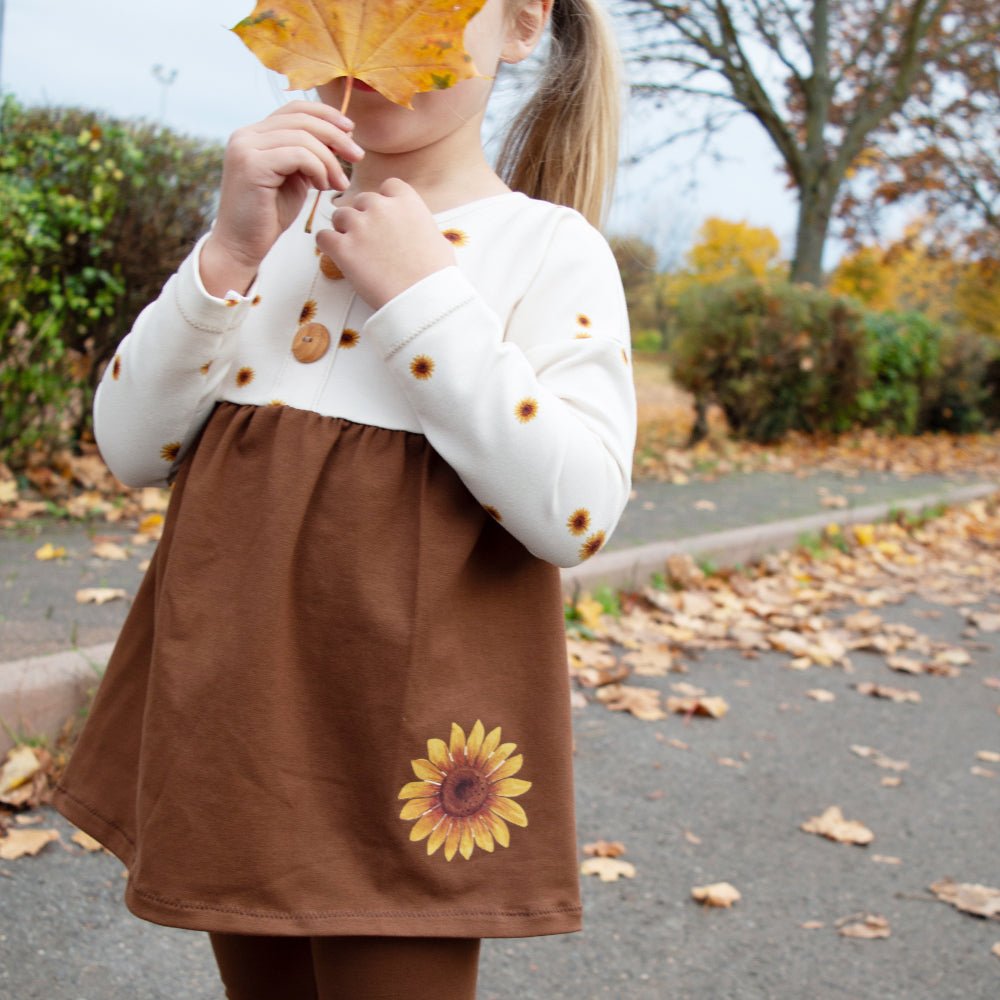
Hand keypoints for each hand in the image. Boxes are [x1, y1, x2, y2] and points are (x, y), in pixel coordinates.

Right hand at [201, 100, 365, 294]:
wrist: (242, 245)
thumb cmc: (269, 216)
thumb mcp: (294, 179)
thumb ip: (309, 156)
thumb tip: (340, 138)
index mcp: (255, 134)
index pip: (295, 108)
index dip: (326, 115)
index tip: (351, 131)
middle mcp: (246, 135)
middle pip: (302, 119)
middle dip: (336, 136)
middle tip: (357, 156)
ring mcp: (245, 148)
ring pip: (303, 137)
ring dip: (330, 160)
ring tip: (339, 184)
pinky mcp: (251, 165)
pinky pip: (298, 155)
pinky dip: (318, 168)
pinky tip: (322, 187)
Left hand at [314, 178, 456, 310]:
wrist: (422, 300)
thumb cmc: (435, 276)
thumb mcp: (438, 240)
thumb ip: (420, 226)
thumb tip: (416, 230)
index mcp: (407, 202)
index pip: (388, 186)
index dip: (385, 202)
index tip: (386, 217)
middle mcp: (381, 207)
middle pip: (362, 200)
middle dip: (364, 217)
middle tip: (370, 239)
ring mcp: (360, 226)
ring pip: (340, 215)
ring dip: (344, 229)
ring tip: (355, 250)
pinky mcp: (343, 248)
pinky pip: (323, 237)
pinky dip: (328, 245)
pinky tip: (338, 256)